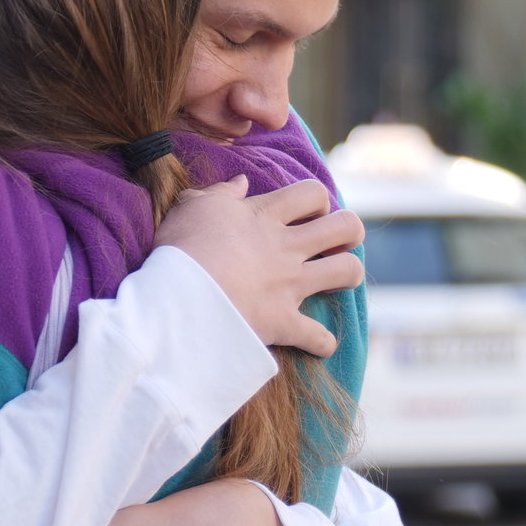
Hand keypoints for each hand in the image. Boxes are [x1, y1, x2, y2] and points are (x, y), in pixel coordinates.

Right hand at [153, 176, 363, 357]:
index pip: (312, 192)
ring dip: (348, 274)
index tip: (307, 213)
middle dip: (349, 231)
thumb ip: (220, 192)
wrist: (176, 297)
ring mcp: (289, 284)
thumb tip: (242, 182)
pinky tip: (316, 342)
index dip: (317, 199)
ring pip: (348, 271)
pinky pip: (319, 337)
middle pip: (345, 226)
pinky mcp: (284, 322)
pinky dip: (321, 342)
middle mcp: (285, 247)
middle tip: (333, 242)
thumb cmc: (180, 248)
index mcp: (264, 216)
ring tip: (334, 279)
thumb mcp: (192, 206)